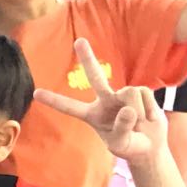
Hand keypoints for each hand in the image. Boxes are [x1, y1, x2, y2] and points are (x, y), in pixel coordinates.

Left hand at [34, 39, 166, 161]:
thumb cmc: (130, 146)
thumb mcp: (120, 145)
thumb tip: (127, 108)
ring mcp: (122, 94)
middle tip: (79, 41)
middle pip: (96, 76)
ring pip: (130, 93)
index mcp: (92, 115)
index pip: (70, 108)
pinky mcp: (140, 91)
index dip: (54, 100)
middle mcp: (105, 100)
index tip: (36, 93)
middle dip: (88, 58)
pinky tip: (148, 118)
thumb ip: (121, 129)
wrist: (150, 146)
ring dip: (138, 113)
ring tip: (139, 125)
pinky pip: (144, 95)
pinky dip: (149, 110)